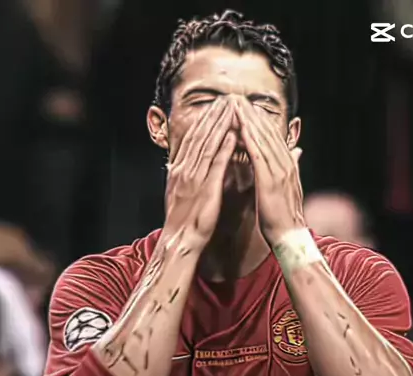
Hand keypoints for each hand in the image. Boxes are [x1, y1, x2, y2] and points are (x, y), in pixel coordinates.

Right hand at [163, 98, 236, 249]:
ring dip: (219, 124)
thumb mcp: (180, 192)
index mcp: (180, 169)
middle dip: (213, 115)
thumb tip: (184, 163)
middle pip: (200, 135)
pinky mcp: (205, 188)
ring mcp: (194, 177)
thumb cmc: (184, 220)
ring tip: (231, 108)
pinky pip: (215, 164)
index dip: (205, 120)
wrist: (180, 240)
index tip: (216, 105)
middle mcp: (185, 169)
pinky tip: (232, 135)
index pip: (193, 139)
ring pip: (207, 144)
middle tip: (227, 98)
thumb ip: (184, 175)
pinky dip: (223, 148)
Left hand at [235, 98, 304, 244]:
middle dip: (251, 113)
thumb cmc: (284, 216)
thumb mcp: (288, 187)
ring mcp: (279, 170)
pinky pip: (258, 154)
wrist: (290, 236)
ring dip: (248, 119)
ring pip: (263, 138)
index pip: (273, 135)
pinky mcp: (270, 179)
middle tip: (236, 96)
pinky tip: (239, 125)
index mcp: (287, 164)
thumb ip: (291, 166)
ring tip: (235, 103)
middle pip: (267, 131)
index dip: (259, 119)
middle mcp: (285, 163)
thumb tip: (296, 151)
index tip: (246, 105)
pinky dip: (249, 138)